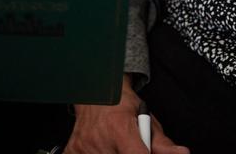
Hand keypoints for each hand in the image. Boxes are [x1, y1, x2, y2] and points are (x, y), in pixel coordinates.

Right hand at [67, 77, 188, 153]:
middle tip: (131, 146)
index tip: (146, 153)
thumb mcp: (146, 118)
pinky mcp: (72, 151)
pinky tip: (103, 149)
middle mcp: (98, 139)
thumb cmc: (120, 103)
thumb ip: (163, 143)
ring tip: (118, 146)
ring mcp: (83, 147)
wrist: (93, 90)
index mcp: (119, 129)